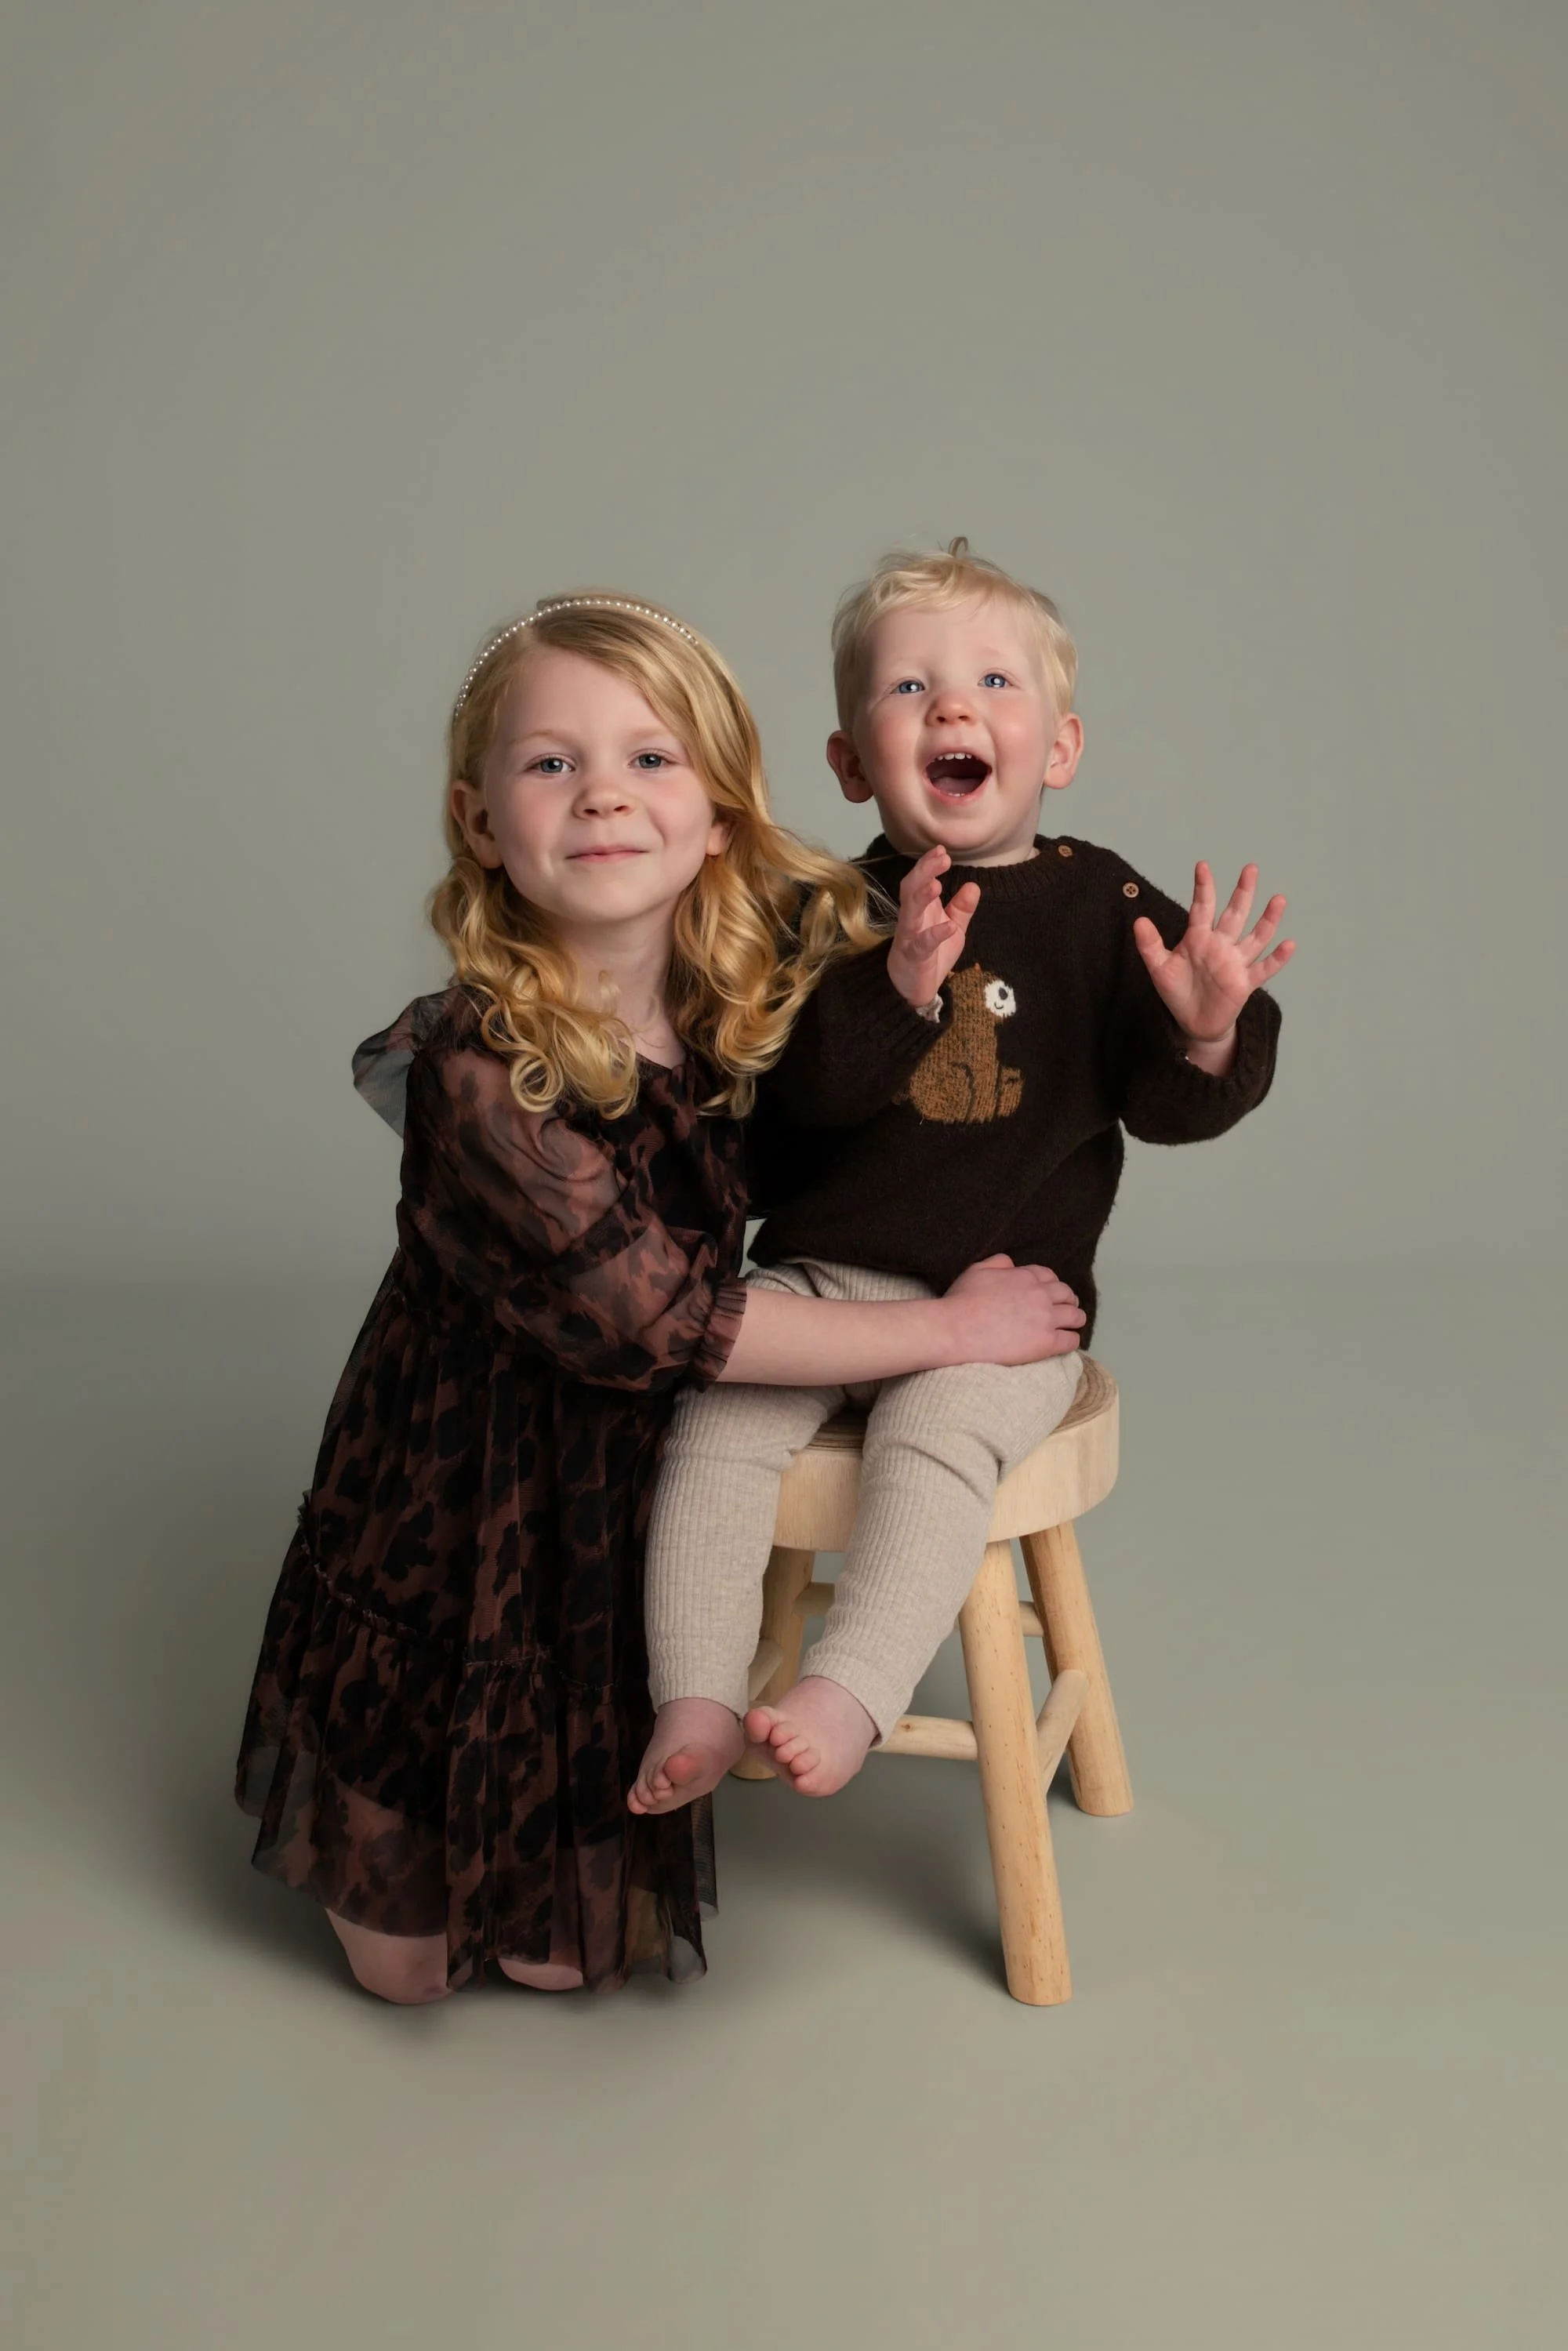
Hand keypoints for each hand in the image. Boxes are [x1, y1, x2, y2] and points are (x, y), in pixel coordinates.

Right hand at [886, 845, 980, 1009]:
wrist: (913, 989)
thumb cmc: (932, 955)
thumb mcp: (953, 929)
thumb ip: (962, 908)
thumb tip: (974, 885)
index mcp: (921, 909)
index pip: (920, 880)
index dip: (928, 864)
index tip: (942, 849)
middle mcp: (912, 918)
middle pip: (910, 889)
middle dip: (923, 871)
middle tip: (941, 856)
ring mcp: (910, 937)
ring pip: (910, 912)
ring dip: (921, 896)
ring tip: (936, 883)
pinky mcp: (914, 958)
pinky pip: (922, 945)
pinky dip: (934, 935)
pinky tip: (948, 927)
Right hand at [943, 1253, 1084, 1366]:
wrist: (956, 1330)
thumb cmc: (961, 1301)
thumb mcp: (976, 1270)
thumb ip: (998, 1263)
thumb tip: (1012, 1264)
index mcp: (1024, 1276)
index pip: (1049, 1277)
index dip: (1052, 1285)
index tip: (1051, 1293)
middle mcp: (1040, 1294)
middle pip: (1067, 1294)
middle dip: (1068, 1300)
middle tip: (1067, 1309)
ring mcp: (1045, 1318)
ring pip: (1075, 1316)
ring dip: (1076, 1319)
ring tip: (1073, 1325)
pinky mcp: (1046, 1342)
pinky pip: (1071, 1341)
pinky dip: (1072, 1341)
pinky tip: (1067, 1343)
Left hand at [1132, 861, 1295, 1045]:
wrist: (1193, 1022)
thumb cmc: (1178, 991)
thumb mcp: (1159, 969)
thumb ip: (1149, 945)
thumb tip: (1138, 921)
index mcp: (1199, 938)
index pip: (1202, 908)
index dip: (1203, 888)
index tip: (1202, 866)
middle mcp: (1221, 945)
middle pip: (1234, 914)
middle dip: (1242, 892)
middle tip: (1251, 868)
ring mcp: (1235, 963)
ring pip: (1255, 937)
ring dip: (1267, 920)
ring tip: (1278, 900)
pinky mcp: (1244, 983)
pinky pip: (1263, 969)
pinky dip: (1277, 959)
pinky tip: (1289, 944)